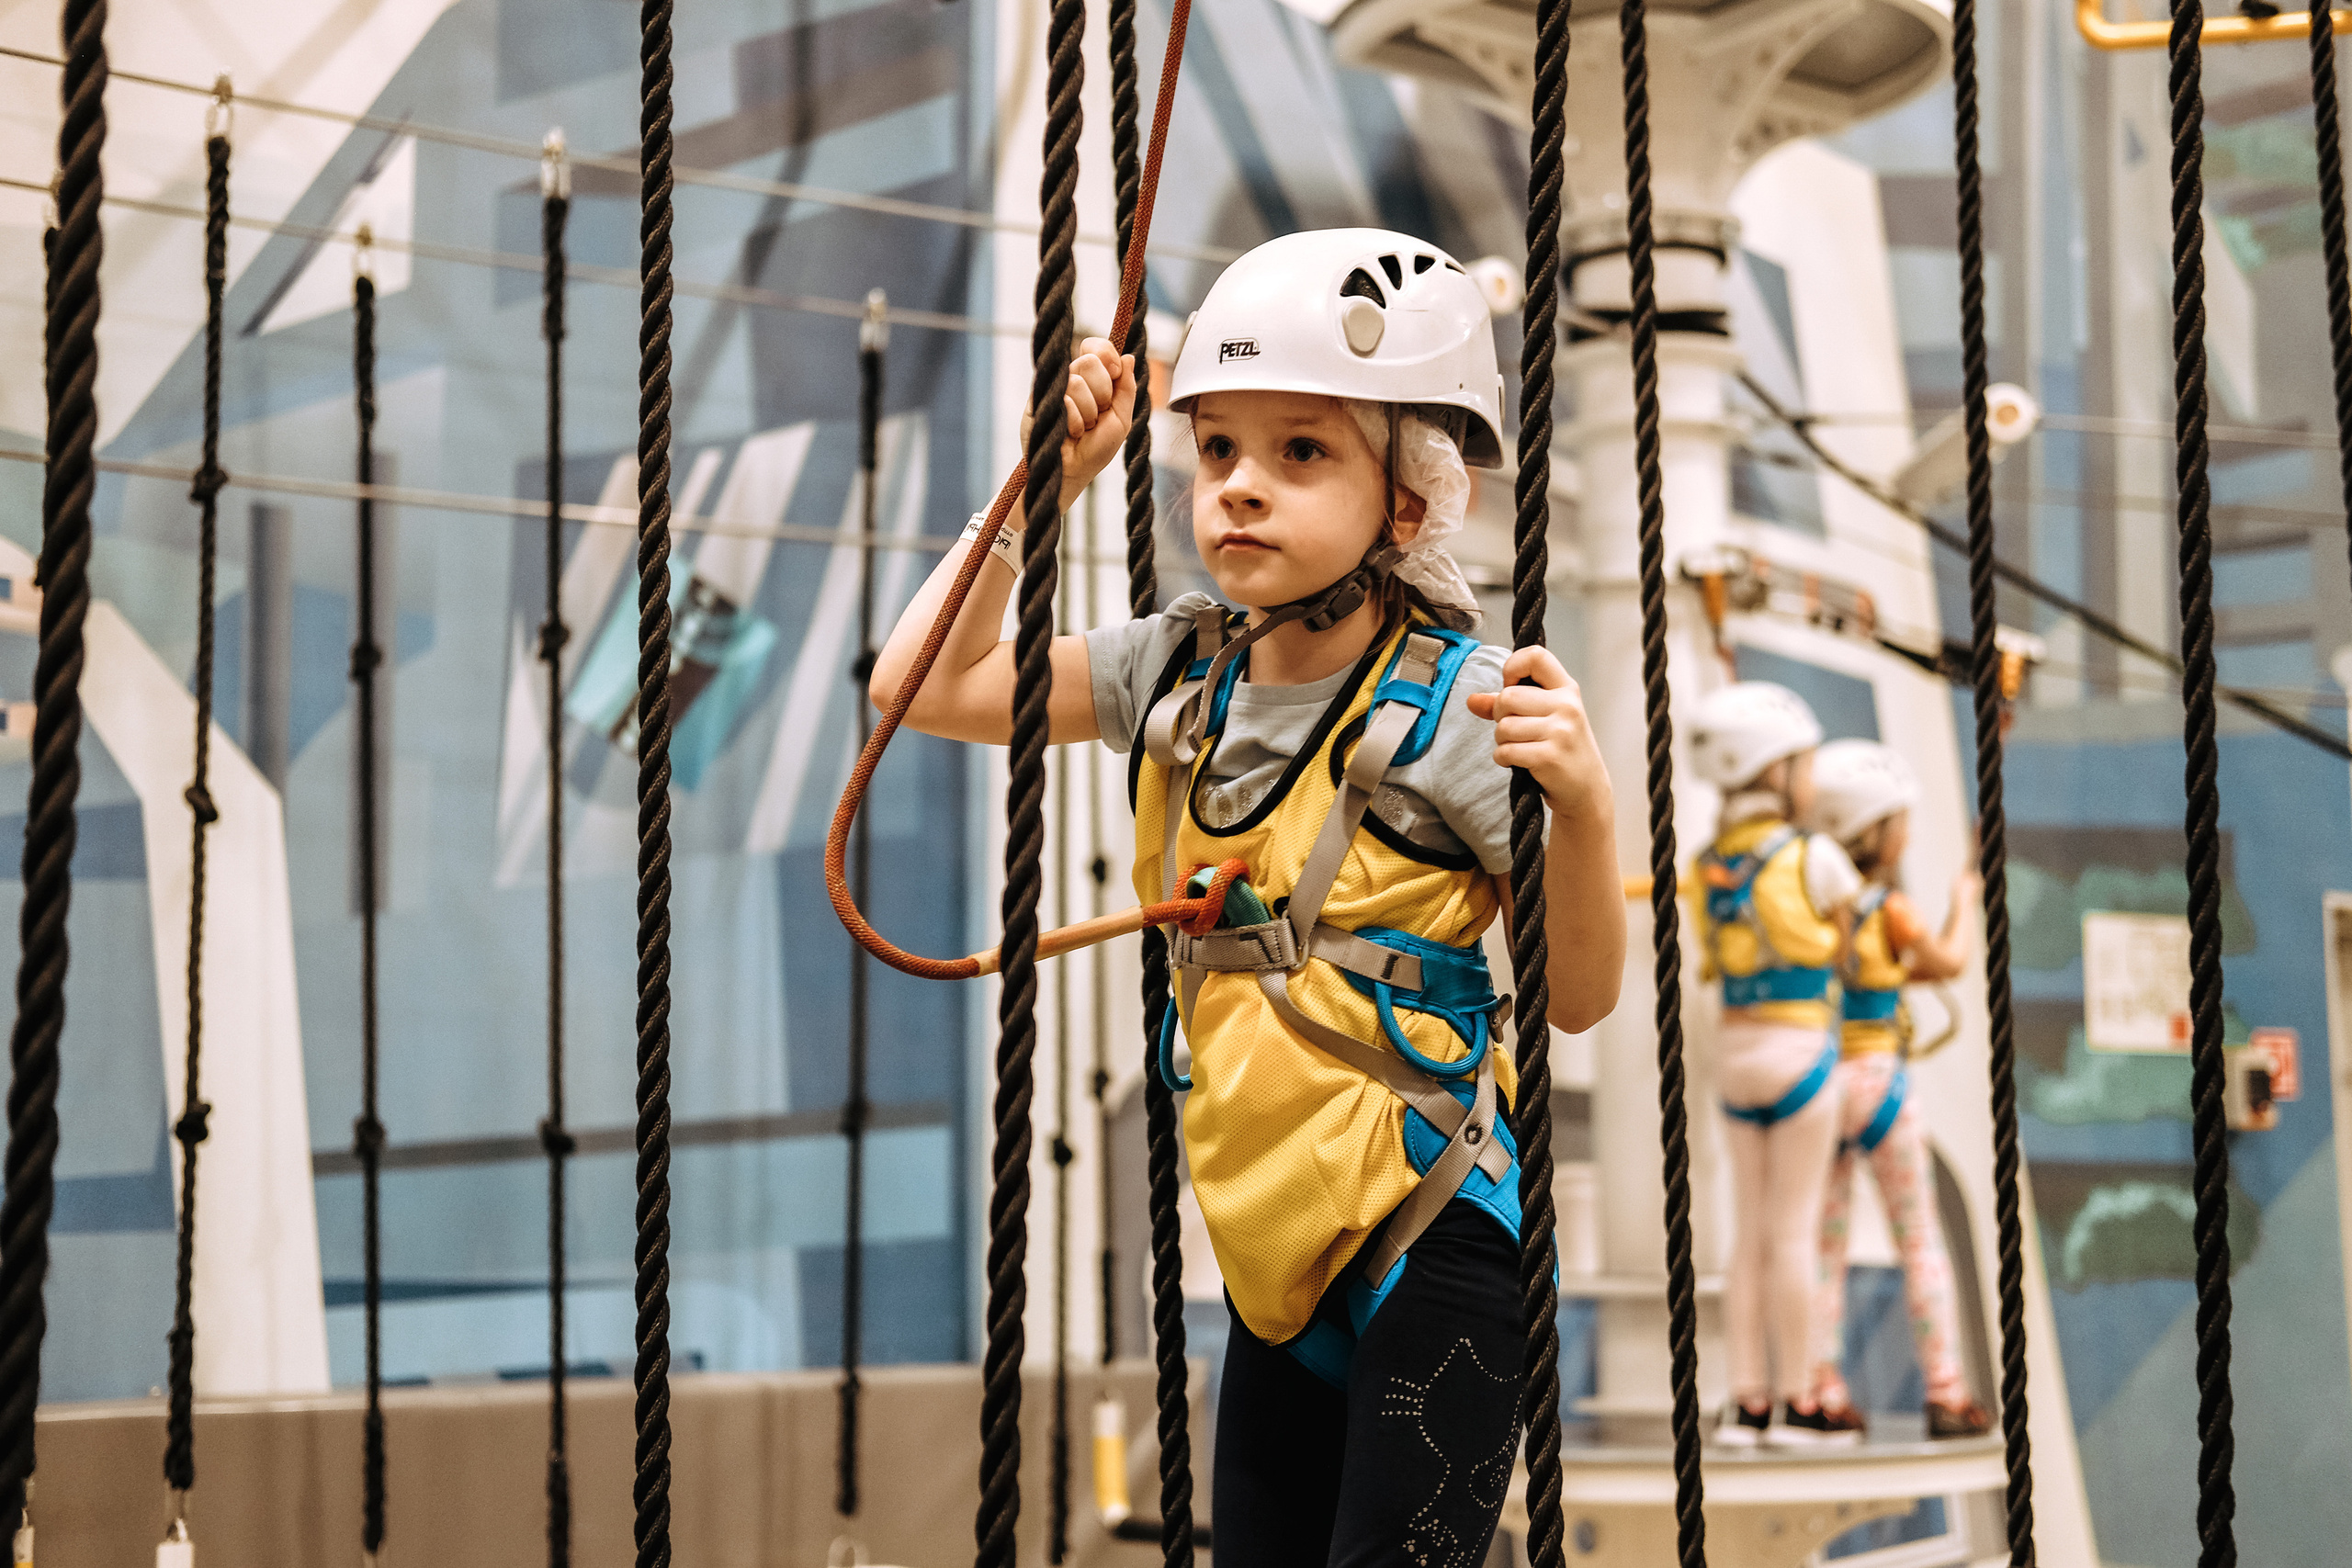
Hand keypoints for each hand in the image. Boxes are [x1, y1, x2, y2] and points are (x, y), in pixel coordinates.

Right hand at [1056, 338, 1136, 511]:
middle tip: (1098, 414)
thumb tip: (1128, 356)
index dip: (1107, 353)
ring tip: (1082, 429)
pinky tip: (1069, 433)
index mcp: (1092, 378)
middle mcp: (1071, 378)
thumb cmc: (1095, 449)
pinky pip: (1066, 400)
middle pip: (1090, 360)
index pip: (1096, 347)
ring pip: (1078, 382)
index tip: (1115, 371)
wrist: (1072, 472)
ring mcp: (1054, 388)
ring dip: (1088, 413)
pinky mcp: (1039, 401)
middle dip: (1102, 392)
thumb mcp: (1121, 419)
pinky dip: (1075, 422)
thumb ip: (1127, 389)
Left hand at [1466, 647, 1612, 823]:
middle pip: (1508, 696)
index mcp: (1566, 689)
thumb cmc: (1561, 749)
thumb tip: (1472, 700)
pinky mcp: (1550, 756)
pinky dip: (1503, 758)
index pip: (1535, 656)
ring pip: (1504, 725)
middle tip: (1514, 729)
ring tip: (1519, 747)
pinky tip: (1518, 762)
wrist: (1586, 790)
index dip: (1513, 668)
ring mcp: (1560, 731)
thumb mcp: (1543, 719)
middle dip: (1500, 715)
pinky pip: (1506, 750)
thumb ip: (1507, 706)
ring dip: (1501, 740)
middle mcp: (1567, 706)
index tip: (1512, 687)